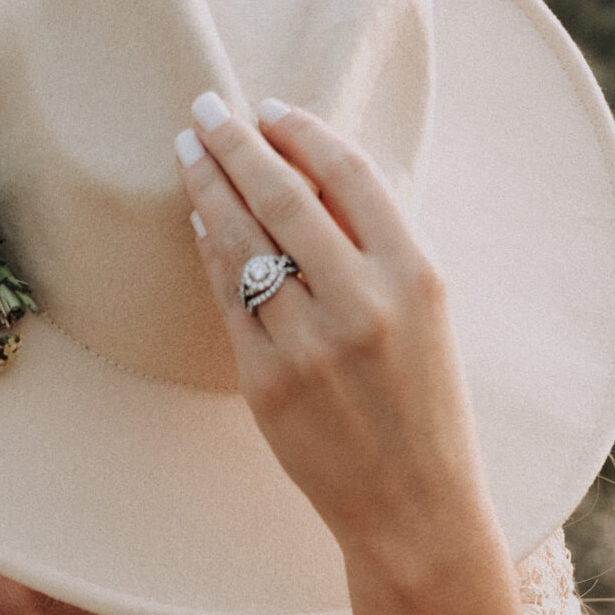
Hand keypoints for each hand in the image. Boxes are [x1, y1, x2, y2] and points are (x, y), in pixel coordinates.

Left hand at [176, 93, 497, 575]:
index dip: (302, 131)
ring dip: (208, 190)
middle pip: (283, 196)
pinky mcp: (267, 385)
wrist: (414, 506)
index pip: (348, 174)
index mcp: (416, 275)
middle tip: (204, 107)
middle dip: (235, 143)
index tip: (270, 108)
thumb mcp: (426, 313)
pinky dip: (211, 255)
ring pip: (242, 245)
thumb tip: (305, 176)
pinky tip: (199, 224)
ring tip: (187, 153)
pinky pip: (228, 301)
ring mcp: (308, 346)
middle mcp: (362, 304)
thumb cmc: (425, 403)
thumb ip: (377, 248)